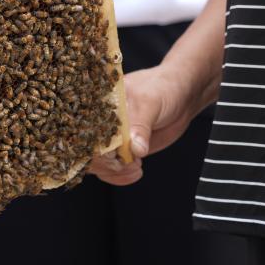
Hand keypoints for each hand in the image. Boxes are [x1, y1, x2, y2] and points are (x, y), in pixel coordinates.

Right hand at [90, 63, 196, 185]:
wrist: (179, 97)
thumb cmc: (161, 89)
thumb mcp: (150, 103)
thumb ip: (141, 125)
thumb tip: (135, 150)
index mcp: (98, 102)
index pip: (85, 128)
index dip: (94, 145)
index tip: (114, 156)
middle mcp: (99, 120)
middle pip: (87, 149)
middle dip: (105, 163)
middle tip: (130, 164)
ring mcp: (110, 136)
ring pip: (97, 162)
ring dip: (114, 172)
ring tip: (136, 168)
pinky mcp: (120, 149)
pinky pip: (111, 168)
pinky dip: (120, 175)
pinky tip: (136, 171)